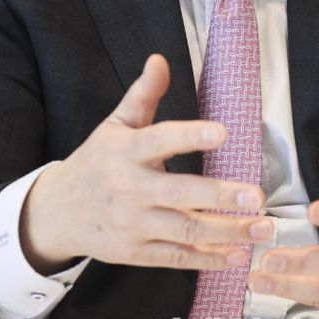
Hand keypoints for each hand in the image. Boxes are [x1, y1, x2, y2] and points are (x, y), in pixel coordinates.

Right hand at [19, 54, 272, 274]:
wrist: (57, 212)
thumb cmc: (96, 162)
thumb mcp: (115, 124)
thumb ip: (143, 94)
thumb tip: (160, 59)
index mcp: (126, 152)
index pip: (160, 140)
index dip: (191, 136)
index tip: (224, 132)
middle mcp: (129, 189)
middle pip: (179, 193)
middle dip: (220, 196)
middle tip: (256, 194)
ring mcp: (133, 224)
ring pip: (185, 229)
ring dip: (227, 232)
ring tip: (262, 226)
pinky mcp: (136, 253)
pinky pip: (177, 257)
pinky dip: (209, 258)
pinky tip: (239, 256)